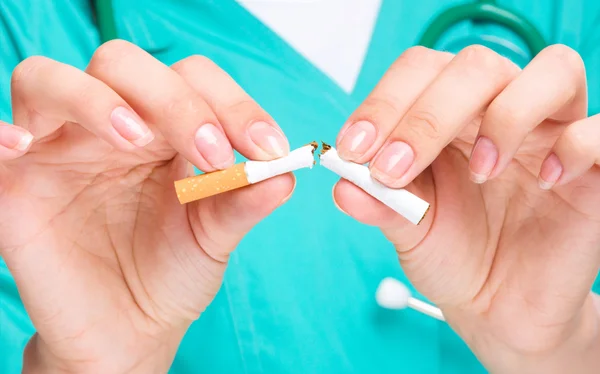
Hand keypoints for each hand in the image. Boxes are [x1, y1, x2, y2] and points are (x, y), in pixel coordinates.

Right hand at [0, 40, 292, 373]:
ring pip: (50, 80)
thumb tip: (286, 173)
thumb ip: (243, 201)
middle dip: (173, 100)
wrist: (128, 331)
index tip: (268, 147)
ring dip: (96, 101)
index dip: (231, 102)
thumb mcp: (215, 236)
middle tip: (211, 153)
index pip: (190, 79)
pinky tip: (24, 146)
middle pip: (124, 65)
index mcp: (164, 130)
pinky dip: (1, 131)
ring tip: (133, 140)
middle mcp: (110, 127)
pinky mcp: (14, 184)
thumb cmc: (172, 275)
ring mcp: (58, 150)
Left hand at [333, 45, 599, 372]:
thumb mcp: (407, 229)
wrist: (497, 304)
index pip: (420, 71)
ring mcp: (551, 133)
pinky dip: (574, 146)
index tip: (354, 150)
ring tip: (482, 172)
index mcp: (448, 116)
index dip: (385, 101)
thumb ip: (379, 201)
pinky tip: (544, 182)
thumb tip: (342, 185)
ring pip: (552, 70)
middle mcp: (499, 110)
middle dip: (428, 114)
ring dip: (505, 116)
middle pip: (476, 65)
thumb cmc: (453, 254)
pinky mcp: (595, 168)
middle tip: (395, 167)